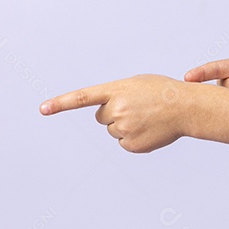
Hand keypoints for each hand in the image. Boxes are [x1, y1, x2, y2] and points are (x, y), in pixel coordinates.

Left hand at [39, 74, 186, 152]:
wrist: (185, 107)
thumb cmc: (162, 92)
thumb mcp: (136, 84)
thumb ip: (116, 94)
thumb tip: (106, 116)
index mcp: (116, 90)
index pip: (82, 98)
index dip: (61, 103)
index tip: (43, 109)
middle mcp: (116, 110)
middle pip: (102, 117)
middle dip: (114, 113)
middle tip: (137, 107)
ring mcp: (123, 129)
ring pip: (113, 130)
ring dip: (125, 125)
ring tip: (146, 117)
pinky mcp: (131, 145)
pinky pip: (124, 142)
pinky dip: (134, 138)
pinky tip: (149, 129)